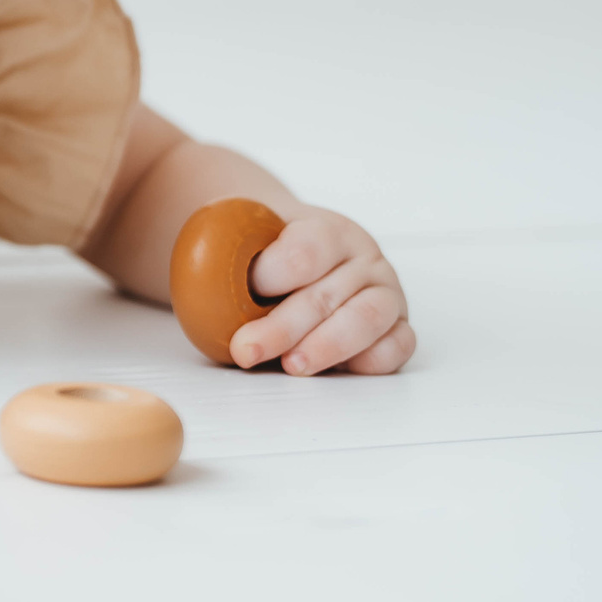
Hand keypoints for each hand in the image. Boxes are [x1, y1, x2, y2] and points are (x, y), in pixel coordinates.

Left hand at [231, 208, 414, 375]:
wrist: (290, 254)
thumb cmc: (265, 255)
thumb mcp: (243, 241)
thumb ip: (224, 255)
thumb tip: (202, 285)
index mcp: (326, 230)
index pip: (305, 251)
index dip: (273, 275)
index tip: (246, 290)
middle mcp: (363, 259)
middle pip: (327, 295)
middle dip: (283, 328)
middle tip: (245, 349)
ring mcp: (385, 292)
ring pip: (367, 320)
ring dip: (326, 347)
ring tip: (292, 366)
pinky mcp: (396, 327)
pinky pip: (398, 345)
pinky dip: (374, 359)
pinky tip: (342, 370)